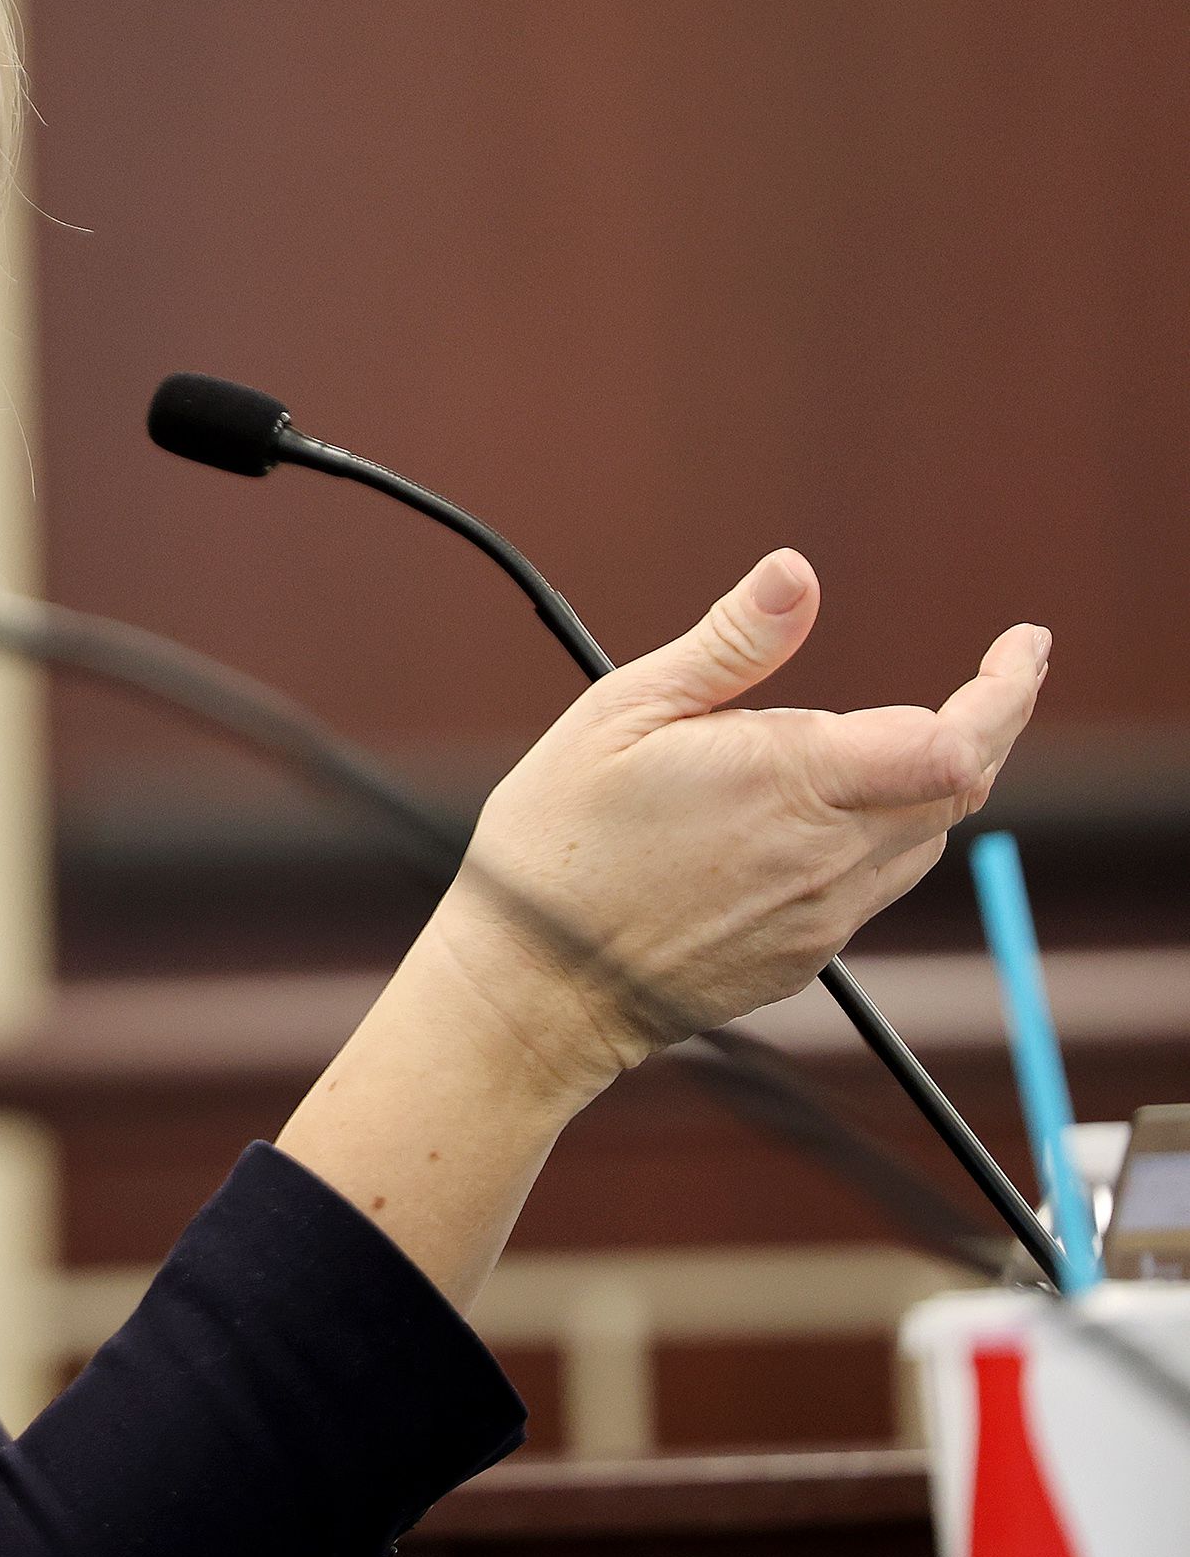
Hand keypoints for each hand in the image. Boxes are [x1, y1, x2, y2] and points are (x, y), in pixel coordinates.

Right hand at [439, 548, 1047, 1092]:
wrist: (538, 984)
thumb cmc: (559, 840)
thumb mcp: (622, 712)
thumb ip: (729, 643)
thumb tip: (797, 572)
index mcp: (793, 782)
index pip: (957, 741)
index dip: (1006, 690)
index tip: (1019, 646)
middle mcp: (829, 855)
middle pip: (962, 786)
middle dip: (988, 722)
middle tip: (991, 673)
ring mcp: (825, 915)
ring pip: (923, 837)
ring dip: (930, 781)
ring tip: (893, 741)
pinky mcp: (808, 956)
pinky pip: (871, 884)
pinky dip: (874, 837)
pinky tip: (817, 819)